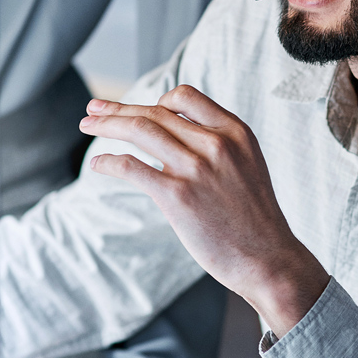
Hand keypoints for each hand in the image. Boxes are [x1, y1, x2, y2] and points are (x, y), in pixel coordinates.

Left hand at [79, 85, 328, 337]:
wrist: (270, 260)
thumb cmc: (254, 217)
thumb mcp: (247, 163)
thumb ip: (216, 143)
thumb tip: (174, 131)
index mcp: (234, 131)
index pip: (185, 96)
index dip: (157, 101)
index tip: (138, 109)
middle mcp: (215, 143)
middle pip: (154, 112)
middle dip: (118, 108)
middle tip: (93, 107)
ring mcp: (196, 168)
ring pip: (140, 130)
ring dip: (107, 125)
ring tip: (87, 125)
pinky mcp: (178, 196)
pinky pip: (132, 167)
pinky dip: (109, 161)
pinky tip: (98, 164)